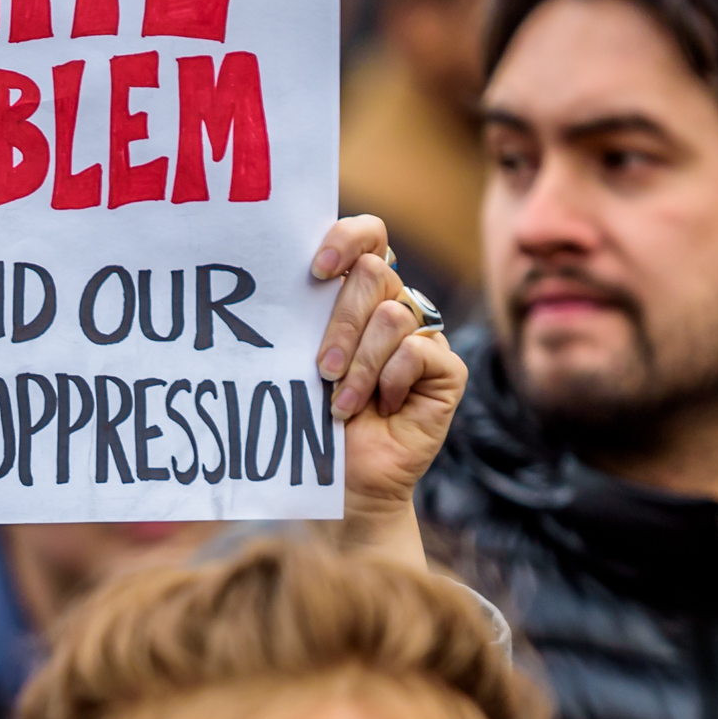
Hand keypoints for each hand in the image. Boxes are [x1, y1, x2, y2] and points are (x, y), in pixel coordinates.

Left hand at [311, 215, 466, 572]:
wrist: (341, 480)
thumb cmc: (310, 418)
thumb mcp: (298, 360)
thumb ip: (301, 316)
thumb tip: (270, 280)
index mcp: (357, 294)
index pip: (369, 237)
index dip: (347, 239)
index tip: (316, 270)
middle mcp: (394, 307)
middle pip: (375, 274)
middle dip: (341, 322)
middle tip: (321, 367)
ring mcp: (424, 338)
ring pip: (394, 316)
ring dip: (360, 363)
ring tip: (339, 401)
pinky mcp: (447, 372)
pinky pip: (419, 352)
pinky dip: (391, 380)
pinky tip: (381, 406)